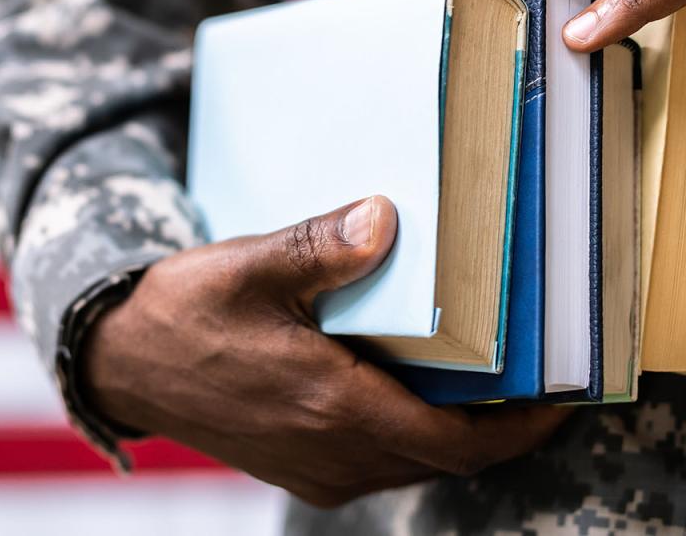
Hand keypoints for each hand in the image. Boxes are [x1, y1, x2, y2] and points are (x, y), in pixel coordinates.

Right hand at [80, 196, 570, 506]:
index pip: (458, 444)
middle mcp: (333, 453)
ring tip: (494, 378)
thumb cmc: (181, 314)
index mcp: (333, 407)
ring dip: (458, 431)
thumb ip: (321, 246)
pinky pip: (379, 461)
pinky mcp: (298, 467)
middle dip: (502, 426)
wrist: (118, 362)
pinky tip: (420, 386)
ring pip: (414, 463)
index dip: (523, 428)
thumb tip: (386, 216)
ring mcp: (314, 468)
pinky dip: (414, 432)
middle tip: (543, 375)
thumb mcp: (249, 267)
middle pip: (447, 458)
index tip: (567, 397)